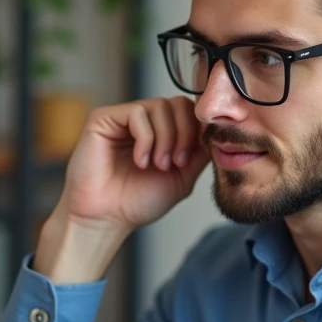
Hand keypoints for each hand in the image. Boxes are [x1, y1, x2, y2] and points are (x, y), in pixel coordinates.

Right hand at [62, 97, 208, 231]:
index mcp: (160, 133)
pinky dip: (146, 139)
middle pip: (179, 103)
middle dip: (185, 133)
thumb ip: (199, 153)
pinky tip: (140, 161)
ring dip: (166, 139)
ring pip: (160, 106)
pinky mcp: (104, 119)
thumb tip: (217, 132)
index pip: (189, 112)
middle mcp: (143, 122)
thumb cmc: (136, 202)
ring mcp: (123, 118)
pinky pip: (137, 113)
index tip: (190, 160)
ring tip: (157, 165)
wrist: (106, 218)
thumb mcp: (182, 178)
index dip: (197, 131)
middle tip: (177, 162)